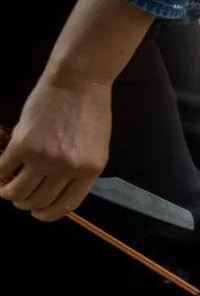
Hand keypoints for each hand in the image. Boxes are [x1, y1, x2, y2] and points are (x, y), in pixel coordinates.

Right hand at [0, 74, 111, 221]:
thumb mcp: (96, 146)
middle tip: (19, 197)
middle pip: (39, 201)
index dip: (47, 214)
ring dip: (9, 193)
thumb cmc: (89, 110)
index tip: (38, 213)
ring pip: (18, 192)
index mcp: (90, 170)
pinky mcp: (22, 146)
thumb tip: (58, 192)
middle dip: (26, 204)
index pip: (65, 206)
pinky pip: (2, 170)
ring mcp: (44, 158)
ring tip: (6, 188)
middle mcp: (68, 168)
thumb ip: (80, 169)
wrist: (78, 81)